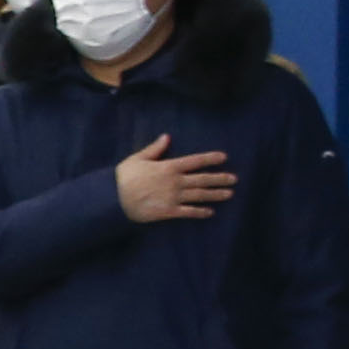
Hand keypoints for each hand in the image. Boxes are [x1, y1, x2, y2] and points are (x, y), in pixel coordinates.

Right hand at [114, 134, 234, 222]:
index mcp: (169, 167)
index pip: (195, 161)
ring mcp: (173, 197)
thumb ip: (154, 149)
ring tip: (229, 194)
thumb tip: (167, 137)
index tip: (224, 157)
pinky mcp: (168, 211)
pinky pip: (188, 212)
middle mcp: (175, 182)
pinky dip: (200, 212)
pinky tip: (210, 212)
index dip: (210, 159)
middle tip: (234, 179)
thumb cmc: (124, 177)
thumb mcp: (137, 159)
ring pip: (199, 195)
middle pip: (202, 179)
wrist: (114, 199)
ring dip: (216, 194)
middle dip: (220, 179)